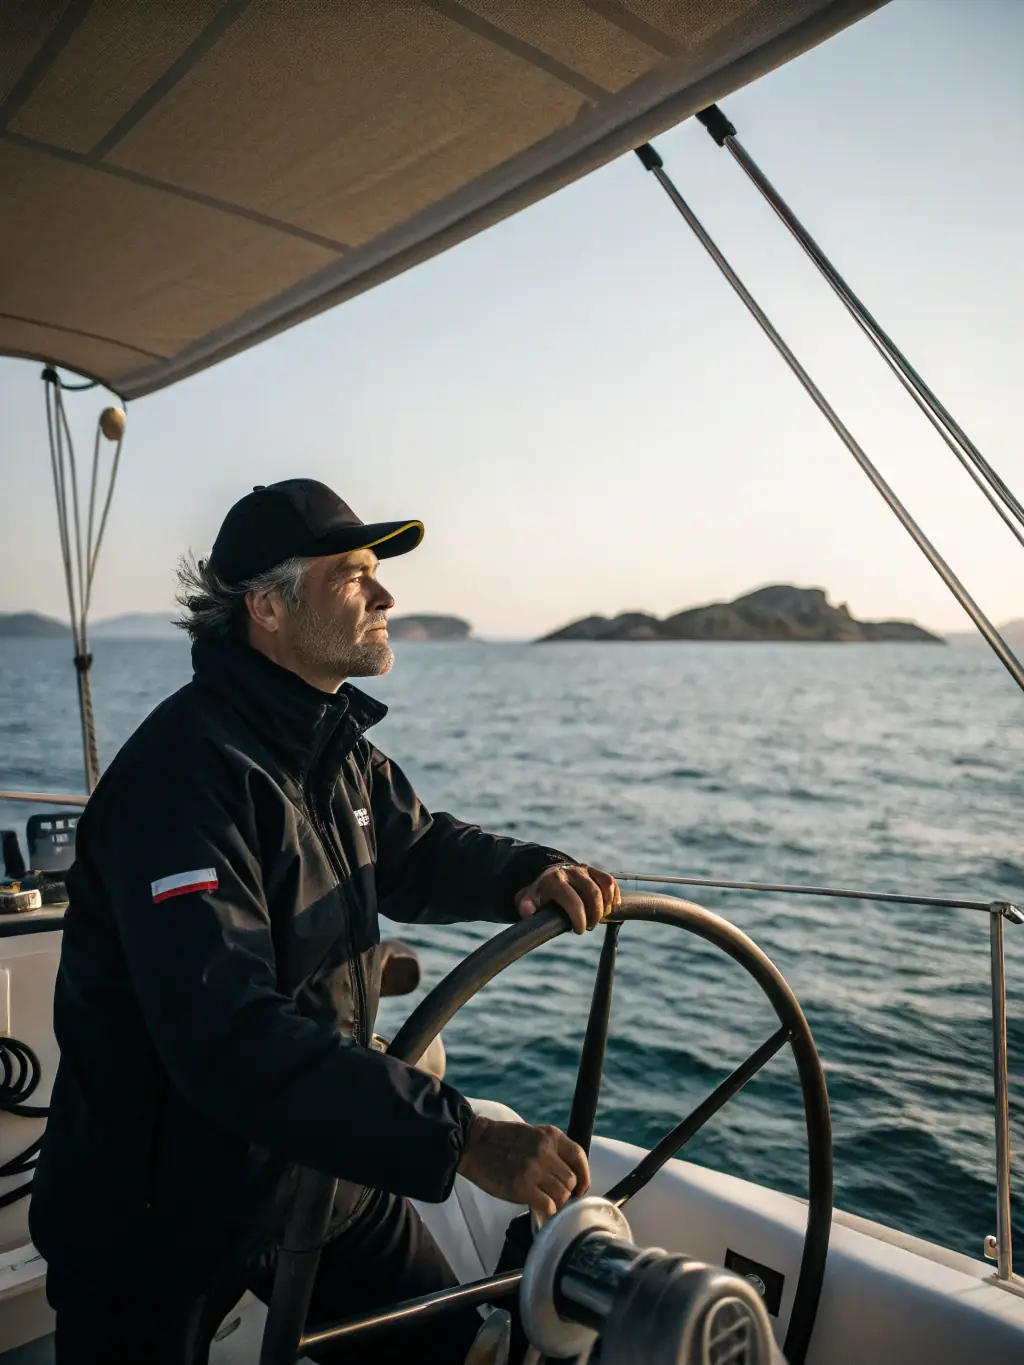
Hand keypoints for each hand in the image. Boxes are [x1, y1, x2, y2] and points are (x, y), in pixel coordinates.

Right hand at [457, 1115, 589, 1219]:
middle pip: (571, 1181)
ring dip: (555, 1203)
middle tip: (555, 1197)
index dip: (584, 1176)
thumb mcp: (531, 1134)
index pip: (579, 1156)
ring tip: (544, 1202)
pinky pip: (548, 1207)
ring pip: (562, 1195)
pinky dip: (546, 1213)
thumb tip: (570, 1178)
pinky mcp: (521, 1187)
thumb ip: (551, 1150)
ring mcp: (533, 1169)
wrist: (473, 1144)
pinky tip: (539, 1210)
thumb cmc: (501, 1141)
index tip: (580, 1188)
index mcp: (549, 1135)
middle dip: (566, 1192)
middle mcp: (544, 1150)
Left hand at [515, 864, 619, 933]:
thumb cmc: (539, 895)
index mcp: (554, 881)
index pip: (574, 902)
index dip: (580, 919)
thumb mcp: (526, 901)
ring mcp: (584, 870)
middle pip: (593, 895)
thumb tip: (529, 914)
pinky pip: (610, 881)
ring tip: (599, 918)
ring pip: (604, 887)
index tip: (580, 930)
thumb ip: (526, 907)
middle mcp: (571, 872)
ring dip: (605, 907)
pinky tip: (609, 908)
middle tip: (590, 926)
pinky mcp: (594, 871)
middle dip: (595, 915)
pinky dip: (613, 896)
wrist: (547, 876)